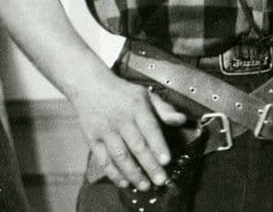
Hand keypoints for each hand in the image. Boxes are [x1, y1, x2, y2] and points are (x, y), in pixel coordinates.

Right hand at [68, 74, 186, 190]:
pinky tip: (124, 182)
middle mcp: (121, 120)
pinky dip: (113, 173)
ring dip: (132, 173)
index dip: (158, 146)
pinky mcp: (92, 140)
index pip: (150, 129)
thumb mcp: (147, 95)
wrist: (90, 87)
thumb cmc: (124, 94)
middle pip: (136, 146)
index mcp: (137, 108)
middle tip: (160, 180)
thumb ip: (165, 109)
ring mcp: (105, 131)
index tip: (166, 161)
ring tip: (144, 186)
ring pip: (119, 156)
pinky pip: (103, 160)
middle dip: (149, 165)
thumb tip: (182, 120)